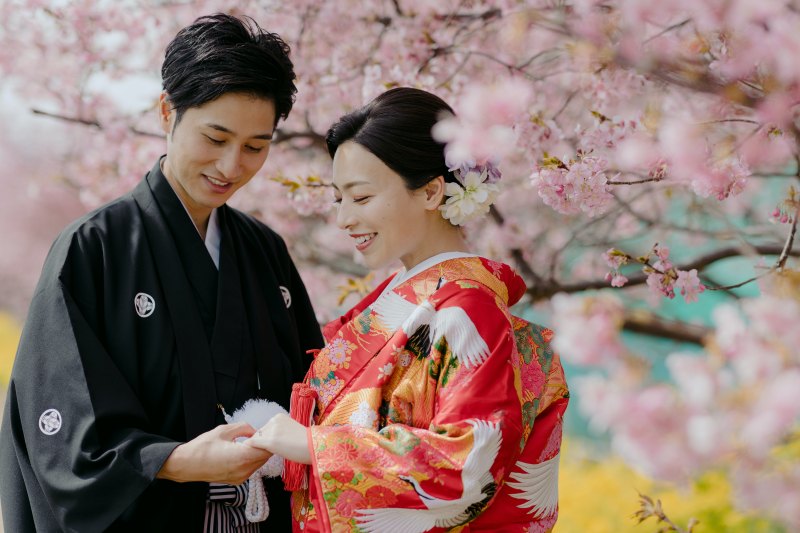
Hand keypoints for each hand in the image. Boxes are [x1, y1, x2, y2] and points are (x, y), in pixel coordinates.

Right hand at [156, 422, 272, 484]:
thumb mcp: (224, 430)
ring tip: (247, 443)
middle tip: (256, 435)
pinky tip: (241, 452)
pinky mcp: (236, 481)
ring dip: (257, 453)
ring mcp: (240, 477)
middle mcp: (244, 470)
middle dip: (263, 445)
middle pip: (265, 457)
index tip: (263, 431)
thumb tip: (255, 430)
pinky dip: (250, 460)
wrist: (186, 464)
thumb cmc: (202, 448)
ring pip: (259, 463)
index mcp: (243, 457)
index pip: (267, 448)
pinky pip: (250, 469)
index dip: (267, 438)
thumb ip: (244, 427)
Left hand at [244, 413, 311, 464]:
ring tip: (268, 454)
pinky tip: (249, 454)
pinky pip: (254, 444)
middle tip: (271, 452)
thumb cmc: (307, 442)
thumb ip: (280, 431)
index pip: (266, 428)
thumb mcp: (291, 431)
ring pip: (257, 439)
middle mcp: (274, 420)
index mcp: (279, 417)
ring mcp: (272, 431)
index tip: (273, 446)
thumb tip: (273, 439)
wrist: (313, 447)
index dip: (267, 438)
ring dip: (259, 447)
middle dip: (262, 442)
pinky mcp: (270, 441)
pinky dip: (251, 448)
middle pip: (260, 433)